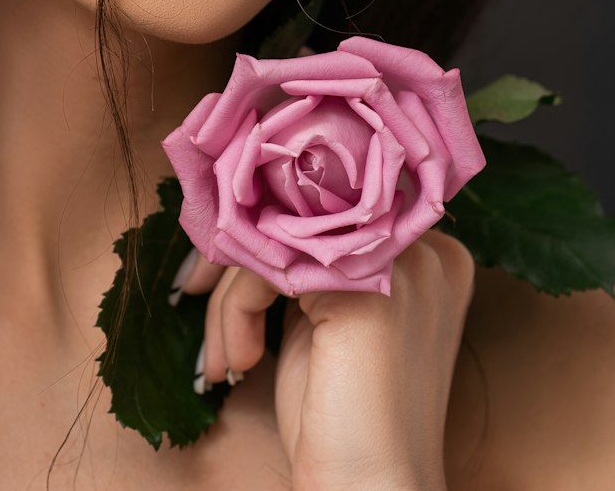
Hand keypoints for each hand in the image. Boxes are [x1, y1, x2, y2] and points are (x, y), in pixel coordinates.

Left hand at [180, 229, 474, 490]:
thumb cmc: (339, 415)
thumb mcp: (317, 315)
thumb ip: (301, 257)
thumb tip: (234, 207)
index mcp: (422, 246)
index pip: (318, 198)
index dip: (256, 225)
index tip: (208, 267)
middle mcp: (423, 244)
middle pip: (296, 208)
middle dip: (232, 252)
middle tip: (191, 290)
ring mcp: (399, 264)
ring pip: (276, 233)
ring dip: (229, 298)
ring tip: (226, 356)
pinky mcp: (365, 292)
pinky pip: (267, 268)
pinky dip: (234, 311)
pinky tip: (238, 361)